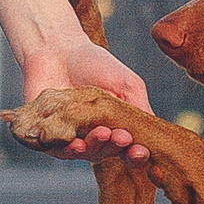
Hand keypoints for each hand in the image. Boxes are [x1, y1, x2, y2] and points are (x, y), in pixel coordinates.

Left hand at [15, 30, 153, 165]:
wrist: (58, 48)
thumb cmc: (96, 65)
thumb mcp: (127, 84)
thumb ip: (139, 108)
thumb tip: (156, 135)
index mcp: (116, 129)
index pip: (129, 150)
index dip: (136, 156)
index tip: (140, 151)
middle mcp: (94, 138)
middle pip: (108, 154)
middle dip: (116, 148)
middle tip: (122, 137)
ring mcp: (71, 138)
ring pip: (85, 153)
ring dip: (95, 148)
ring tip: (102, 134)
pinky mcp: (47, 136)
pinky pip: (57, 150)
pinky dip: (67, 150)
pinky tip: (76, 144)